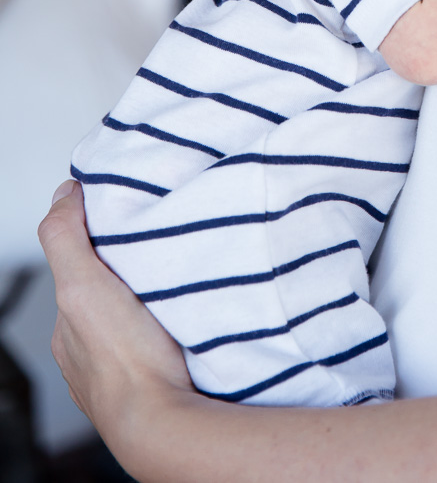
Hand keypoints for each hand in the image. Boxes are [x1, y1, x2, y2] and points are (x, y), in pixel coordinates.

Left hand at [38, 182, 190, 442]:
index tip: (127, 223)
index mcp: (70, 330)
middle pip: (112, 297)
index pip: (79, 272)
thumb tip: (64, 194)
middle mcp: (92, 356)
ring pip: (141, 321)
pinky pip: (168, 343)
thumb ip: (65, 237)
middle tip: (162, 251)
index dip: (100, 245)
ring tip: (182, 282)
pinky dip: (176, 328)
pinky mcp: (165, 380)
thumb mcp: (80, 284)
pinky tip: (194, 316)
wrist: (165, 420)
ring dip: (158, 302)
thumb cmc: (124, 361)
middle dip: (132, 275)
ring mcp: (129, 371)